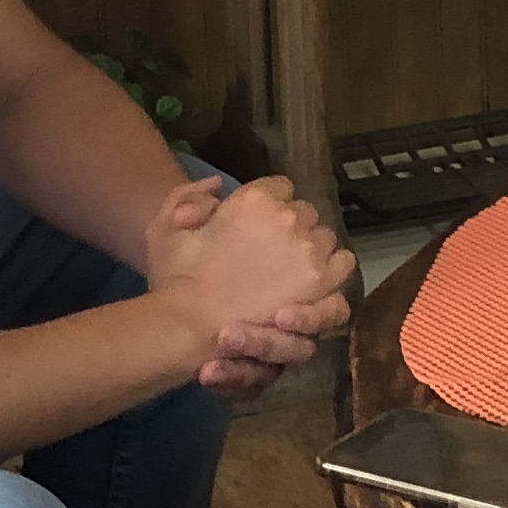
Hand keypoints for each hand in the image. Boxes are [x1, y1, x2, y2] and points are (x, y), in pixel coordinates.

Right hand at [150, 174, 353, 377]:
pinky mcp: (320, 283)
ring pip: (326, 238)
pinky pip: (343, 266)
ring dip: (314, 249)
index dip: (269, 205)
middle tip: (274, 251)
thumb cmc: (175, 276)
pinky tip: (316, 284)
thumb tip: (217, 184)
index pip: (280, 187)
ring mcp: (308, 251)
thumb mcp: (164, 226)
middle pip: (305, 212)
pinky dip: (332, 272)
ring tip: (296, 268)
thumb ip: (189, 196)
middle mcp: (288, 218)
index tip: (257, 226)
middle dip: (291, 227)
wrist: (188, 323)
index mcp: (255, 199)